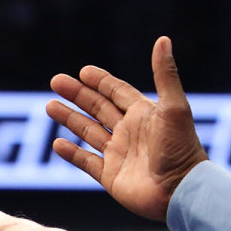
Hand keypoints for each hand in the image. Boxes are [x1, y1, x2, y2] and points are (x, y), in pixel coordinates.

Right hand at [45, 36, 207, 221]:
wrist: (180, 190)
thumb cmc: (181, 148)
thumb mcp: (174, 107)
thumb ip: (164, 74)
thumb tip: (162, 39)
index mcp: (143, 114)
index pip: (117, 91)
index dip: (100, 81)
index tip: (82, 71)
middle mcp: (129, 132)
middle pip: (97, 108)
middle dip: (77, 94)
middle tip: (55, 81)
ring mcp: (118, 154)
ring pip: (88, 132)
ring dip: (69, 118)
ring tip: (49, 106)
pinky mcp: (110, 177)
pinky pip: (86, 162)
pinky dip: (71, 153)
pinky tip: (57, 143)